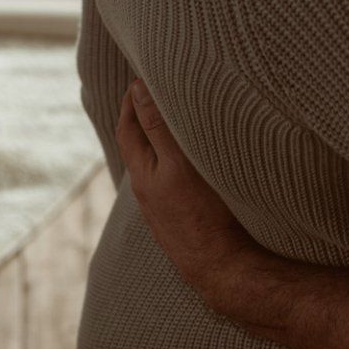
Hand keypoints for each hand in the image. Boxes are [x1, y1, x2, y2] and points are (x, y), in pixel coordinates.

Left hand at [116, 78, 265, 312]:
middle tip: (152, 93)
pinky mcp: (180, 220)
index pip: (127, 128)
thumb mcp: (178, 163)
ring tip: (171, 120)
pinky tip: (188, 163)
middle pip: (137, 146)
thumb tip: (138, 89)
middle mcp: (147, 192)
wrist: (221, 269)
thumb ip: (158, 127)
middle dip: (141, 118)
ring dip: (158, 140)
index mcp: (142, 175)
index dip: (131, 101)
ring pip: (154, 165)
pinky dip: (172, 162)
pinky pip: (169, 182)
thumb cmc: (201, 215)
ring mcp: (163, 209)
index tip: (139, 78)